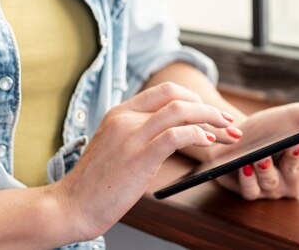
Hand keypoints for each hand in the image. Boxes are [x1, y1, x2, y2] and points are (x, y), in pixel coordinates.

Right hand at [48, 82, 240, 241]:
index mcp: (120, 112)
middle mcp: (126, 117)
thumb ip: (139, 134)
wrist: (71, 205)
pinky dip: (197, 136)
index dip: (193, 98)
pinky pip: (176, 135)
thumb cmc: (96, 183)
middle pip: (176, 95)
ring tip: (226, 132)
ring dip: (209, 118)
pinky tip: (208, 143)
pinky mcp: (139, 155)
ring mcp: (131, 134)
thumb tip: (175, 135)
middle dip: (207, 106)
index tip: (211, 113)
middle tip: (227, 121)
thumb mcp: (117, 147)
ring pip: (180, 110)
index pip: (164, 91)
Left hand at [211, 98, 298, 199]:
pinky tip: (245, 166)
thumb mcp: (293, 117)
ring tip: (260, 156)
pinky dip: (248, 179)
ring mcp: (272, 188)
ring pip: (271, 182)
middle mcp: (293, 180)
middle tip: (294, 144)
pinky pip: (251, 190)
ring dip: (266, 169)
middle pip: (296, 172)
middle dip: (295, 158)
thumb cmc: (271, 129)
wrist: (238, 140)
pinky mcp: (251, 192)